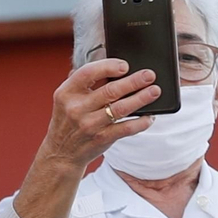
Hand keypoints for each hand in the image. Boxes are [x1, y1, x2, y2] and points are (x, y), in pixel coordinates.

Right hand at [38, 59, 160, 172]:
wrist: (62, 152)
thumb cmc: (68, 119)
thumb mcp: (66, 98)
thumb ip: (84, 82)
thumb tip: (111, 67)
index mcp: (66, 92)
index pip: (87, 73)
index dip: (108, 66)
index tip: (125, 65)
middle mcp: (77, 108)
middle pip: (110, 90)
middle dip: (133, 81)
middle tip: (150, 75)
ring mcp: (89, 124)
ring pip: (121, 108)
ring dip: (141, 99)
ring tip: (155, 91)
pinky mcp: (102, 138)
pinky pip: (126, 128)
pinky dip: (140, 122)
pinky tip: (149, 116)